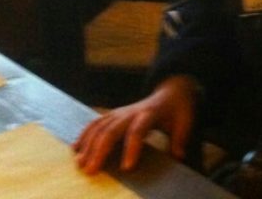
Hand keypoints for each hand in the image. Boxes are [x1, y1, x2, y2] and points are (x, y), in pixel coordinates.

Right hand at [73, 75, 197, 173]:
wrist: (172, 91)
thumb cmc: (178, 109)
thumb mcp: (185, 122)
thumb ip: (180, 139)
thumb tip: (178, 157)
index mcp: (150, 114)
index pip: (138, 130)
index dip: (131, 148)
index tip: (126, 167)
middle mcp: (131, 112)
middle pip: (112, 129)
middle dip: (100, 150)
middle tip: (91, 170)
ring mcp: (120, 112)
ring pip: (100, 126)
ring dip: (88, 144)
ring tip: (79, 163)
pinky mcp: (114, 114)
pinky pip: (96, 123)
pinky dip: (84, 134)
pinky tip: (75, 148)